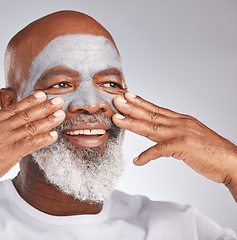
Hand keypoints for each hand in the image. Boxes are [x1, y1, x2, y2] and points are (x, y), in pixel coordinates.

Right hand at [0, 92, 64, 192]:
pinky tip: (53, 135)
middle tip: (58, 100)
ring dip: (48, 120)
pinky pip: (30, 144)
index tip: (41, 95)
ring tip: (60, 114)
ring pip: (31, 126)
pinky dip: (43, 139)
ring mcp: (5, 139)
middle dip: (44, 106)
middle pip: (26, 114)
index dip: (30, 101)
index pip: (14, 108)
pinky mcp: (9, 153)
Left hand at [112, 92, 236, 191]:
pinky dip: (147, 155)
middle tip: (116, 101)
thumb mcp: (191, 137)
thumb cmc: (212, 152)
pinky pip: (160, 150)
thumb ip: (175, 132)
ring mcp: (182, 133)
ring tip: (117, 119)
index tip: (127, 96)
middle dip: (131, 108)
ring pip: (151, 127)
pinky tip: (137, 160)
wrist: (233, 162)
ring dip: (132, 123)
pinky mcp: (183, 146)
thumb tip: (160, 134)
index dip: (141, 102)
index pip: (157, 109)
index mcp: (182, 120)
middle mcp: (180, 123)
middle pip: (151, 115)